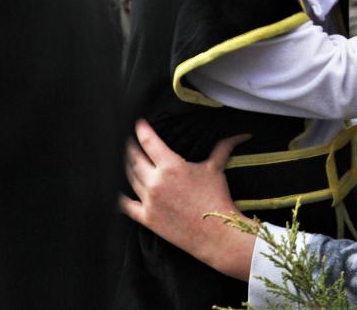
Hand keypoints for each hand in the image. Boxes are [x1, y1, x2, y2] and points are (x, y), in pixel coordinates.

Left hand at [120, 119, 254, 280]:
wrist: (215, 233)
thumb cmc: (217, 198)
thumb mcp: (217, 169)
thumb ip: (223, 147)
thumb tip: (242, 134)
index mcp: (171, 166)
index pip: (149, 142)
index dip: (142, 130)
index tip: (138, 123)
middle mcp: (156, 181)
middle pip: (133, 158)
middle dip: (129, 147)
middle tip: (126, 140)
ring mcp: (149, 200)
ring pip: (129, 178)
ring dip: (125, 166)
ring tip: (123, 159)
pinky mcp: (146, 218)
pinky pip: (126, 204)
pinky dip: (119, 195)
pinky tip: (115, 188)